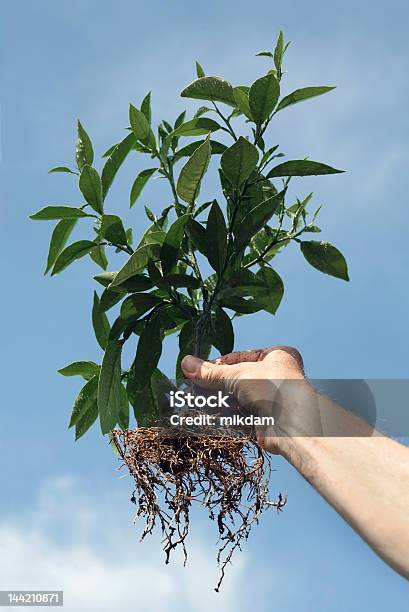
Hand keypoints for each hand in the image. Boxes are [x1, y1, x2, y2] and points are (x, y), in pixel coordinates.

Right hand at [181, 346, 320, 453]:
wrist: (294, 425)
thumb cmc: (274, 388)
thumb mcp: (238, 375)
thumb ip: (211, 372)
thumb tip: (186, 363)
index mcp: (277, 356)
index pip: (242, 356)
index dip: (220, 363)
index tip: (199, 369)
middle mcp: (276, 376)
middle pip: (238, 378)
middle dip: (215, 383)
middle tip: (193, 384)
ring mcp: (270, 399)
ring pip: (237, 397)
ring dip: (217, 399)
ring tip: (193, 399)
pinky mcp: (265, 420)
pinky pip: (240, 414)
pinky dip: (224, 414)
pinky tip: (205, 414)